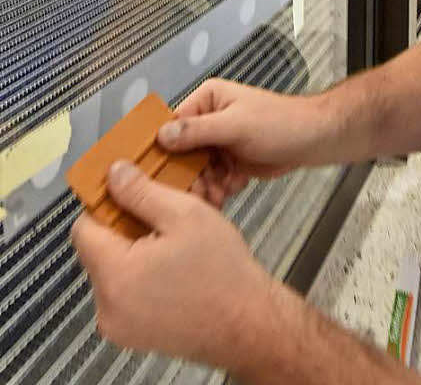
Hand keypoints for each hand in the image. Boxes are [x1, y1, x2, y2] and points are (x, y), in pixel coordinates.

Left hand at [71, 160, 281, 368]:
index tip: (127, 193)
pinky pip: (125, 293)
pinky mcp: (133, 334)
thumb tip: (115, 174)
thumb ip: (142, 192)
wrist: (248, 323)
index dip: (105, 204)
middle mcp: (108, 306)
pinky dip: (142, 275)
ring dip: (136, 251)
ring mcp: (119, 325)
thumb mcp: (184, 215)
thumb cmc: (222, 273)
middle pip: (99, 249)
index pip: (83, 228)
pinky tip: (172, 266)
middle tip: (162, 217)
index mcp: (115, 275)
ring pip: (113, 270)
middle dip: (126, 227)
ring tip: (173, 243)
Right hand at [158, 78, 316, 207]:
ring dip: (206, 184)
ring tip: (218, 193)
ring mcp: (219, 141)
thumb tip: (163, 134)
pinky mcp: (229, 160)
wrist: (311, 140)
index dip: (164, 149)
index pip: (172, 124)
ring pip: (197, 169)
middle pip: (182, 152)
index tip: (159, 172)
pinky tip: (233, 186)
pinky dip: (221, 187)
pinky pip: (213, 178)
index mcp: (208, 99)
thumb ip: (198, 130)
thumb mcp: (236, 125)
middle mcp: (209, 119)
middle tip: (198, 190)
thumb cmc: (281, 122)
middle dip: (190, 174)